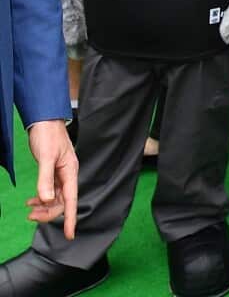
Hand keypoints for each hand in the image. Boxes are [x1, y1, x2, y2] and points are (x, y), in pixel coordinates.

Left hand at [26, 120, 76, 238]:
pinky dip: (41, 198)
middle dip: (48, 212)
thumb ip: (45, 179)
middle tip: (31, 217)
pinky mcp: (53, 172)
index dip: (70, 218)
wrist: (44, 121)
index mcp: (70, 171)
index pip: (71, 200)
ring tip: (29, 211)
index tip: (69, 234)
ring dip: (43, 207)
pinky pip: (50, 191)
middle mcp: (67, 175)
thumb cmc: (48, 136)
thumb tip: (45, 200)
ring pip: (55, 198)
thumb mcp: (45, 157)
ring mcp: (60, 174)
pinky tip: (32, 201)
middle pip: (62, 202)